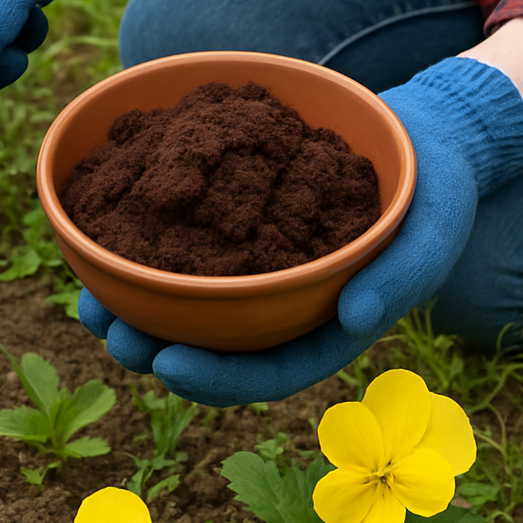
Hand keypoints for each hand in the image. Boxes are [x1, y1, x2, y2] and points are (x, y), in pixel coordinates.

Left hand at [78, 57, 522, 405]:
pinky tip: (107, 240)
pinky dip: (144, 253)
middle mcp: (278, 313)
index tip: (168, 365)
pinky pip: (183, 255)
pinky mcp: (233, 234)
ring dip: (134, 311)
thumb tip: (356, 317)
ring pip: (186, 310)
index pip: (268, 373)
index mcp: (323, 331)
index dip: (217, 381)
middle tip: (114, 335)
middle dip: (156, 352)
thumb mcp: (432, 231)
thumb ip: (402, 275)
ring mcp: (252, 276)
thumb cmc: (428, 195)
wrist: (410, 142)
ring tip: (90, 300)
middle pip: (213, 351)